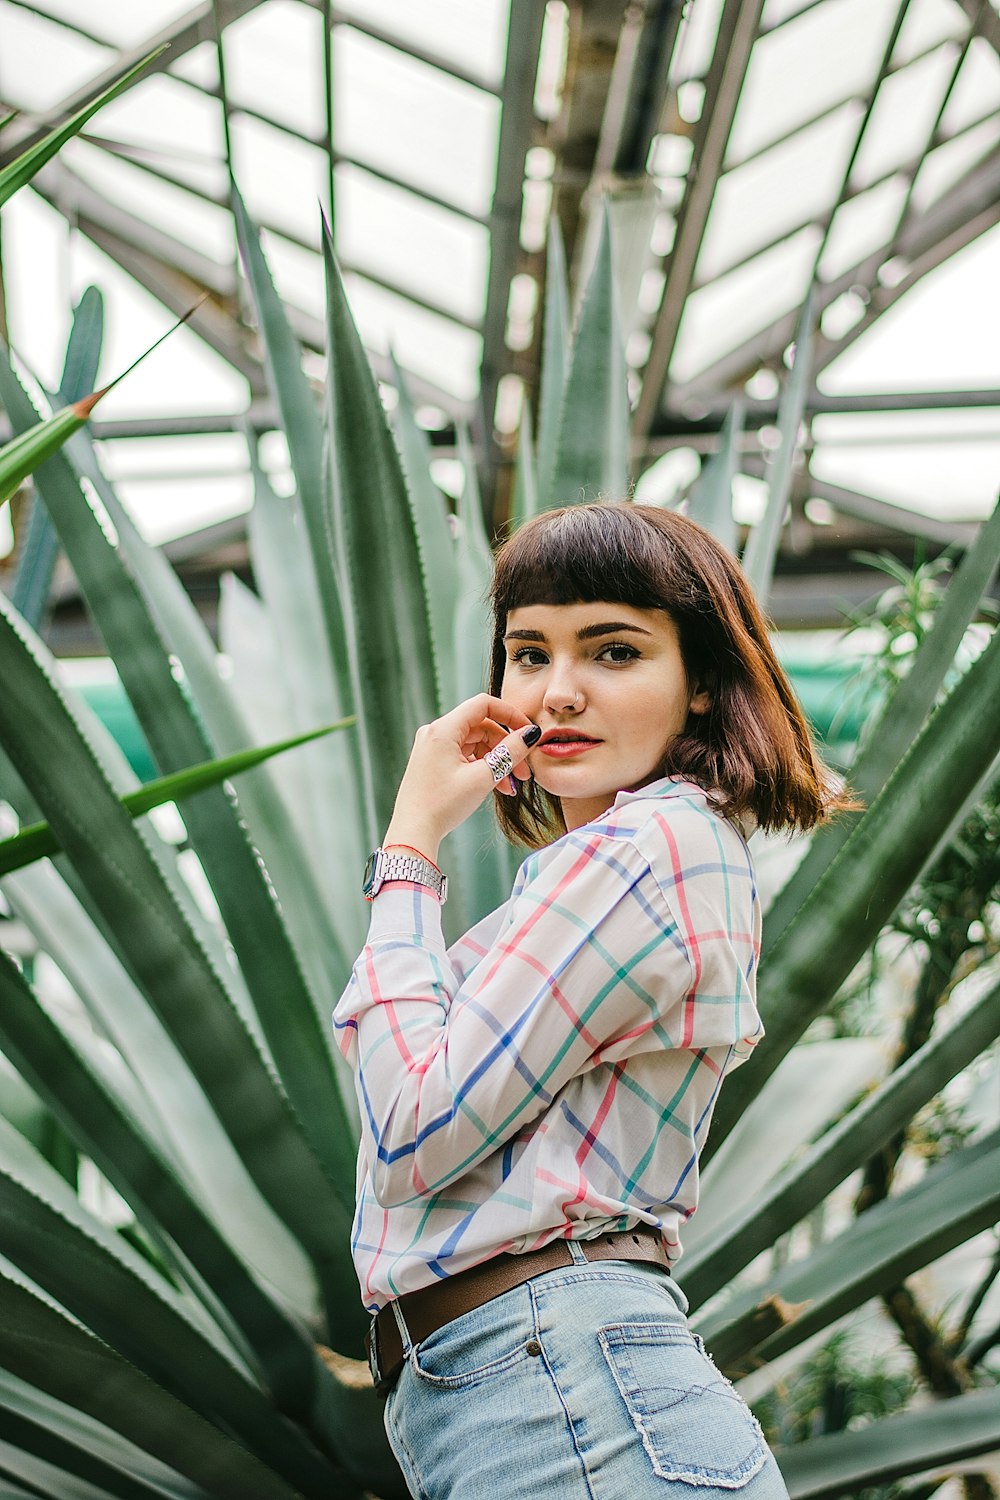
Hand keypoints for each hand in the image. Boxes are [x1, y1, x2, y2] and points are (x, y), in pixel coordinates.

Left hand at [383, 694, 540, 861]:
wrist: (413, 833)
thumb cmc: (442, 806)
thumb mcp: (482, 778)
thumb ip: (510, 752)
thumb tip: (530, 734)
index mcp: (443, 730)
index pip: (483, 705)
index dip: (510, 714)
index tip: (528, 731)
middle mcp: (435, 734)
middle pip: (482, 727)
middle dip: (506, 747)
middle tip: (525, 770)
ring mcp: (434, 749)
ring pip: (476, 744)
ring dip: (497, 761)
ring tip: (512, 786)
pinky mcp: (434, 763)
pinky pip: (466, 757)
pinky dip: (483, 768)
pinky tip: (497, 787)